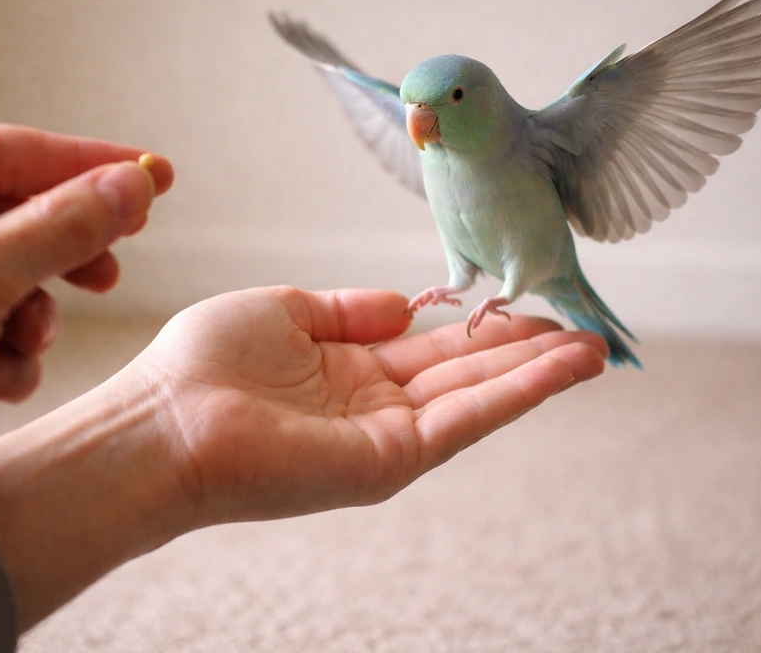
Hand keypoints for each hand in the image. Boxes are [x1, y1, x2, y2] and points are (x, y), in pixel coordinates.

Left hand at [0, 123, 172, 558]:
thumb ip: (62, 227)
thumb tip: (129, 185)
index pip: (9, 151)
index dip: (90, 165)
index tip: (153, 175)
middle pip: (11, 217)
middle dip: (63, 251)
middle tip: (111, 269)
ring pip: (5, 281)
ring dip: (33, 317)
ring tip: (31, 341)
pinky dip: (4, 359)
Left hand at [0, 285, 606, 628]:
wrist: (165, 419)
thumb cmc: (206, 362)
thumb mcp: (287, 309)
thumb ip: (351, 309)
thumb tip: (409, 303)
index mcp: (349, 370)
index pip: (433, 347)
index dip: (481, 326)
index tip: (527, 304)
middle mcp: (376, 406)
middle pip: (468, 372)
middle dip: (526, 350)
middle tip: (584, 326)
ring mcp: (388, 435)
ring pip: (480, 396)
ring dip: (539, 371)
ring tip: (595, 346)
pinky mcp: (392, 459)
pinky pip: (469, 419)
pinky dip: (520, 391)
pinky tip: (562, 365)